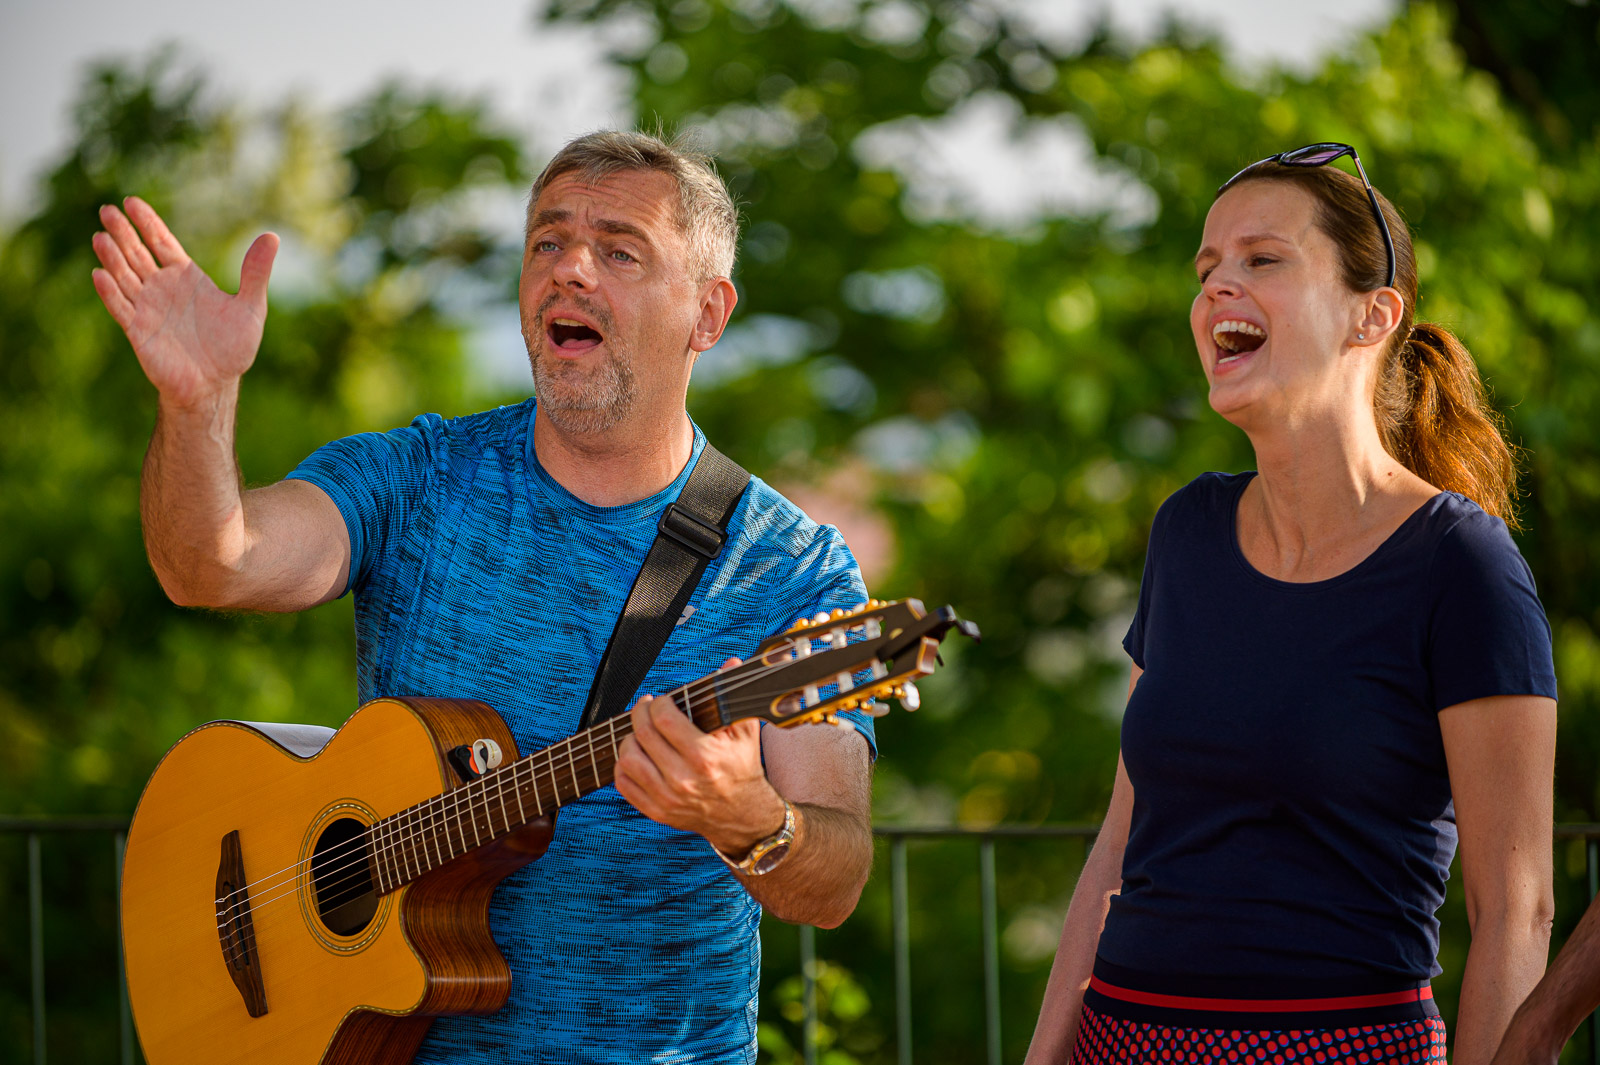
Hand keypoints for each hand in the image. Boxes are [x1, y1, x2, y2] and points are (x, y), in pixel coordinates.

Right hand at [91, 197, 278, 408]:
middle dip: (122, 233)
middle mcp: (161, 288)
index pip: (161, 241)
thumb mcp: (251, 308)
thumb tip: (272, 237)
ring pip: (124, 276)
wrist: (215, 385)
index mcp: (185, 277)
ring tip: (101, 237)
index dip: (147, 222)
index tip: (131, 201)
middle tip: (107, 210)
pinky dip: (110, 293)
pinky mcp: (138, 331)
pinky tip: (100, 275)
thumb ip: (256, 273)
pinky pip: (120, 308)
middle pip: (137, 253)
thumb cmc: (232, 348)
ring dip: (111, 258)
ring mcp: (147, 308)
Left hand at [613, 657, 787, 854]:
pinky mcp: (657, 811)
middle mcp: (684, 778)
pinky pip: (624, 785)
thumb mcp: (745, 733)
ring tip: (639, 733)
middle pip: (643, 735)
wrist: (743, 816)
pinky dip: (623, 767)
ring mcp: (668, 797)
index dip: (658, 703)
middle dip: (640, 713)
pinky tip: (636, 756)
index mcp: (705, 756)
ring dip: (629, 740)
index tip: (661, 700)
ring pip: (628, 759)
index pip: (664, 719)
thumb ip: (733, 697)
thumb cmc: (742, 770)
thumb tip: (731, 664)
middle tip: (645, 708)